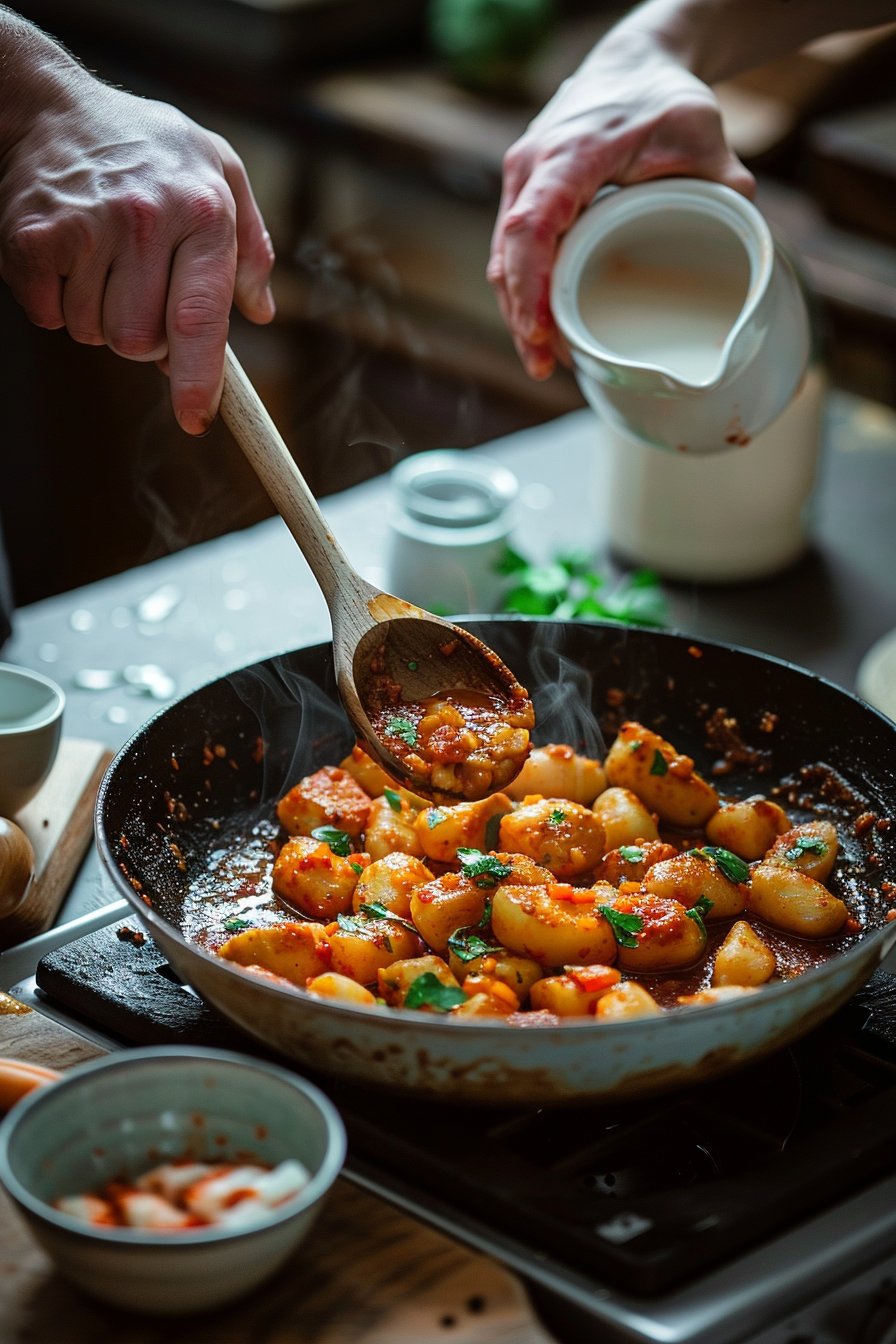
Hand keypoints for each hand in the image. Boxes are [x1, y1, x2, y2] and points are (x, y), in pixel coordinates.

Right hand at [0, 80, 274, 434]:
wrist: (53, 104)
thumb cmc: (149, 148)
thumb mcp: (221, 174)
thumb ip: (249, 247)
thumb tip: (262, 311)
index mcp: (202, 212)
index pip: (200, 319)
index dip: (199, 380)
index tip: (196, 419)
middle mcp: (145, 219)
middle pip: (140, 344)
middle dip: (142, 337)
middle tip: (138, 290)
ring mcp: (85, 226)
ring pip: (93, 334)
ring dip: (97, 315)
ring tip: (101, 261)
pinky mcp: (31, 237)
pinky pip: (48, 317)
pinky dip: (54, 302)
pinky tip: (67, 257)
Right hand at [487, 34, 753, 380]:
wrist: (633, 65)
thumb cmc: (662, 98)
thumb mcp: (703, 132)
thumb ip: (724, 185)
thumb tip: (750, 243)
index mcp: (569, 153)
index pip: (532, 225)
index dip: (530, 283)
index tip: (540, 330)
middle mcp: (532, 167)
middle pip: (508, 253)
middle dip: (521, 315)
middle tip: (545, 365)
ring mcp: (522, 182)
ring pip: (504, 257)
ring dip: (519, 310)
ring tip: (544, 361)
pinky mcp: (526, 196)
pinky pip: (514, 251)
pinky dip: (526, 290)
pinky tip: (545, 328)